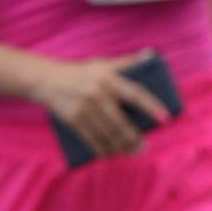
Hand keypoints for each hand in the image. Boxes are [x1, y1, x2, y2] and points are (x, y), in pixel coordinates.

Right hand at [32, 52, 171, 159]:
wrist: (46, 80)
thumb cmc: (81, 72)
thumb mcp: (103, 63)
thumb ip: (127, 62)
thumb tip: (151, 56)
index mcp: (109, 79)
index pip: (135, 94)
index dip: (152, 106)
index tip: (166, 118)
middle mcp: (97, 94)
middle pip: (121, 123)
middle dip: (135, 138)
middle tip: (145, 147)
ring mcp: (84, 109)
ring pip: (107, 135)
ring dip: (121, 148)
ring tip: (132, 152)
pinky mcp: (72, 121)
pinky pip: (91, 141)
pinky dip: (103, 150)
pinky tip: (112, 154)